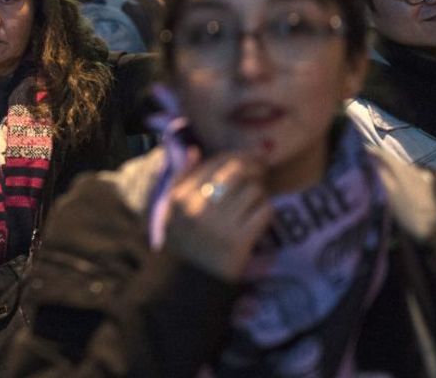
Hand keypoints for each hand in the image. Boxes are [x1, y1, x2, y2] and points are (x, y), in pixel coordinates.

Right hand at [163, 149, 272, 280]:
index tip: (248, 157)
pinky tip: (258, 217)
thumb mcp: (170, 208)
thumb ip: (181, 177)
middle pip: (236, 170)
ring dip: (259, 192)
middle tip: (260, 170)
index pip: (215, 162)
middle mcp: (199, 206)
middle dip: (253, 167)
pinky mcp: (239, 240)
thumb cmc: (180, 243)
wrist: (186, 285)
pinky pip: (264, 211)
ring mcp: (220, 223)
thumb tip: (194, 149)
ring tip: (254, 201)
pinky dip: (265, 210)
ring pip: (253, 190)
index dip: (236, 156)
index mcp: (181, 196)